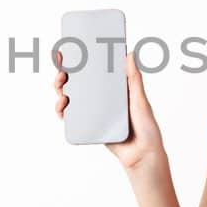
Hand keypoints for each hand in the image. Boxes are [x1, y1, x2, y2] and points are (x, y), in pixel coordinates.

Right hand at [54, 50, 165, 170]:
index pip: (93, 70)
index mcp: (112, 88)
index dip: (79, 60)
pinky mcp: (88, 126)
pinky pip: (71, 117)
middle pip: (77, 82)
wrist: (142, 156)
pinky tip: (63, 105)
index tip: (68, 50)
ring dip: (60, 89)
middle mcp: (101, 99)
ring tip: (61, 87)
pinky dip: (62, 110)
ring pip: (70, 97)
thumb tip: (129, 53)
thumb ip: (134, 79)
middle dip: (64, 73)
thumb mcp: (140, 100)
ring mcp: (93, 112)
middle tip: (61, 69)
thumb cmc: (146, 128)